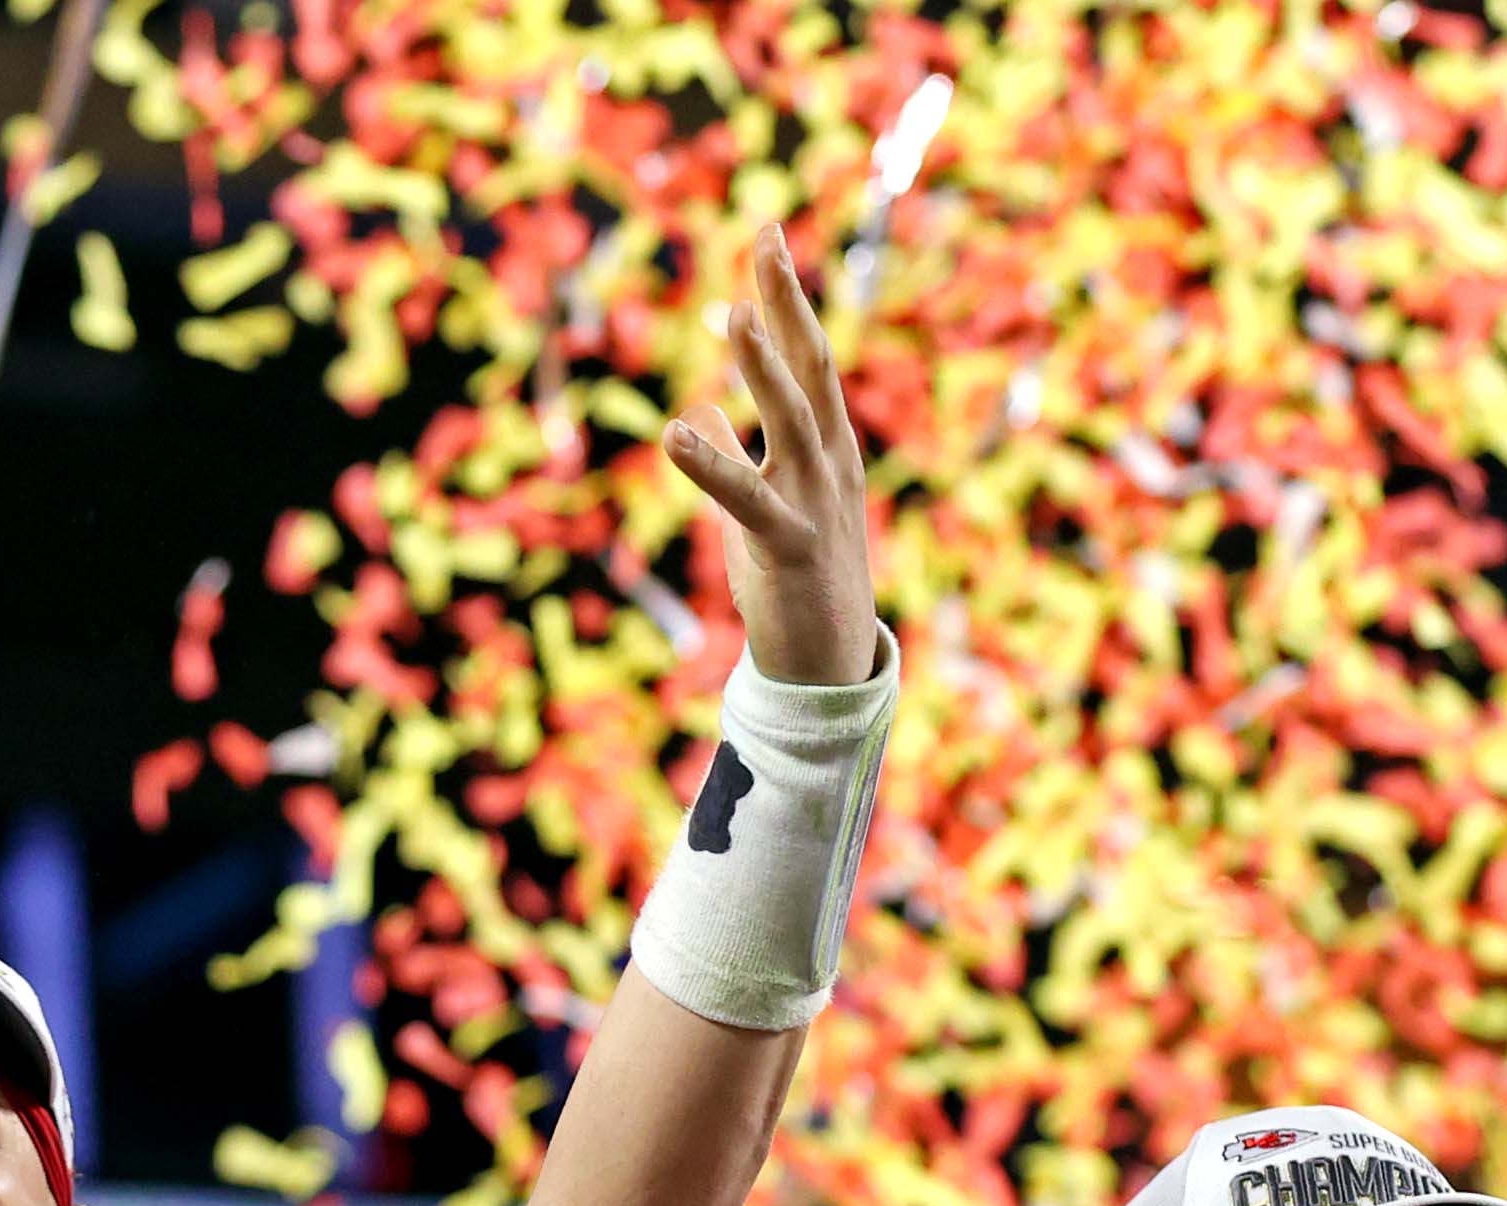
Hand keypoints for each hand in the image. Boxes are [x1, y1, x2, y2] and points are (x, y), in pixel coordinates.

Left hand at [660, 227, 880, 688]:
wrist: (830, 668)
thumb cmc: (796, 583)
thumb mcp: (761, 509)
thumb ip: (732, 454)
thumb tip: (697, 408)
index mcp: (827, 447)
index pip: (809, 358)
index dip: (786, 297)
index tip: (767, 235)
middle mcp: (831, 462)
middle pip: (811, 368)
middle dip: (787, 303)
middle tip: (766, 238)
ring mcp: (816, 502)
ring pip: (793, 421)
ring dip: (764, 366)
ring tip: (735, 311)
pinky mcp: (789, 546)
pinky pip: (746, 499)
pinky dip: (711, 464)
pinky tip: (675, 430)